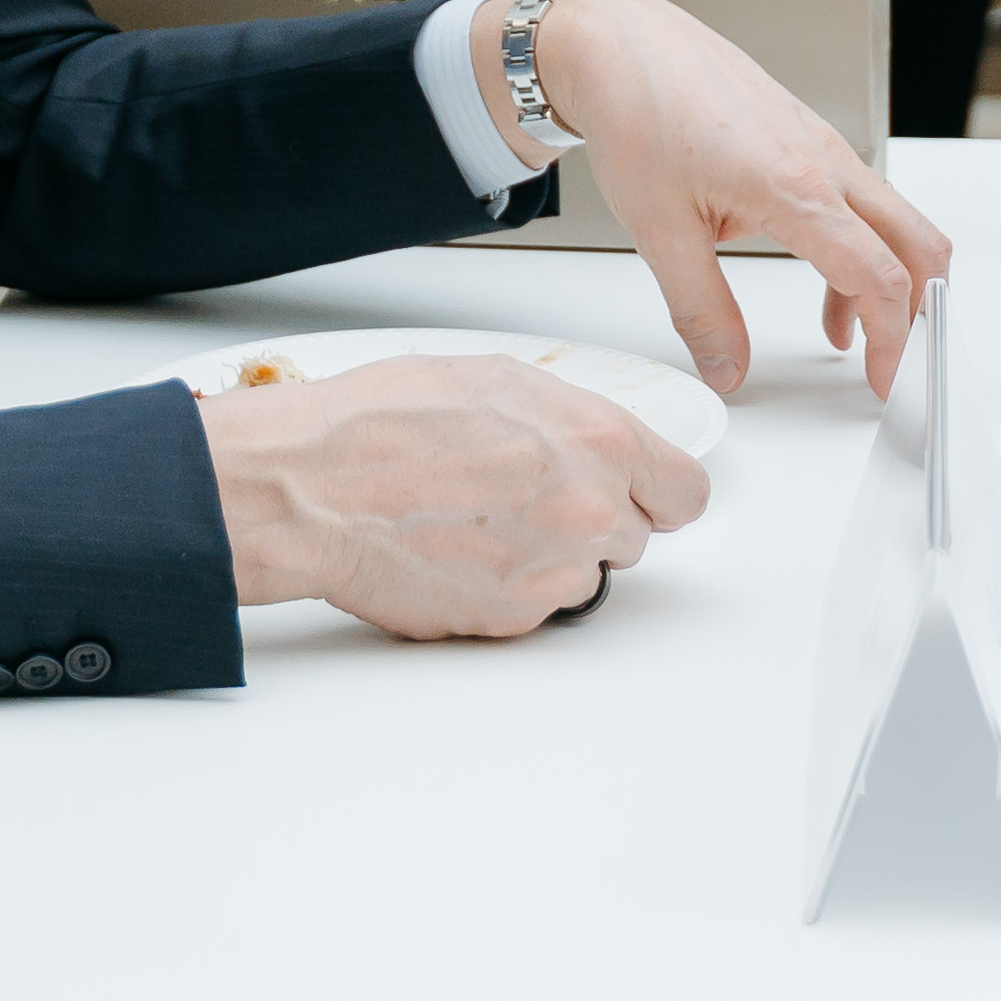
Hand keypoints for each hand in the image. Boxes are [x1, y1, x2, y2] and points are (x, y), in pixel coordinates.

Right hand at [200, 356, 706, 636]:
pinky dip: (505, 586)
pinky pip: (532, 606)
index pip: (685, 492)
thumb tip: (593, 446)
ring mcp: (553, 574)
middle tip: (526, 495)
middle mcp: (589, 513)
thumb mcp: (500, 380)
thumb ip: (572, 421)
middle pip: (633, 537)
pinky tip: (456, 550)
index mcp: (600, 442)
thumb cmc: (386, 422)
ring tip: (477, 520)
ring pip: (582, 575)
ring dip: (548, 557)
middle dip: (592, 520)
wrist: (315, 487)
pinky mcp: (511, 619)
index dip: (658, 492)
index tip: (644, 494)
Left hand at [480, 0, 946, 397]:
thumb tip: (728, 367)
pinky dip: (859, 248)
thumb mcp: (660, 233)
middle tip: (892, 359)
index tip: (882, 380)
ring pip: (891, 222)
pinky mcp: (807, 139)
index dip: (892, 339)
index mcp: (797, 187)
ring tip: (843, 333)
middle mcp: (824, 161)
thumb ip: (702, 310)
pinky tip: (820, 280)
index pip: (878, 277)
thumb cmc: (639, 113)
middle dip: (919, 310)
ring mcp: (822, 146)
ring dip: (883, 281)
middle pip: (918, 243)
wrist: (622, 46)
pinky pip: (858, 201)